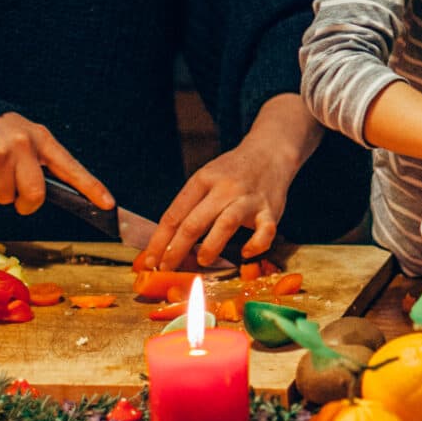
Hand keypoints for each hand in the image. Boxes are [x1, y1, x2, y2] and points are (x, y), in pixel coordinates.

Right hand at [0, 112, 112, 215]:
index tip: (108, 203)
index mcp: (43, 140)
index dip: (92, 188)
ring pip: (5, 198)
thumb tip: (43, 197)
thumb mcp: (29, 140)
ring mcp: (1, 153)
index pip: (72, 167)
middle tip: (17, 195)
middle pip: (35, 194)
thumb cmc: (2, 134)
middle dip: (25, 203)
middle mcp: (24, 144)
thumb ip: (41, 163)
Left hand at [139, 140, 291, 270]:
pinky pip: (265, 231)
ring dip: (210, 247)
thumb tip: (167, 242)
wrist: (270, 152)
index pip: (175, 214)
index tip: (150, 260)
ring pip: (226, 224)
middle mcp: (225, 188)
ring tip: (202, 261)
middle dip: (176, 250)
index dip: (159, 241)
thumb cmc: (232, 171)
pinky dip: (255, 245)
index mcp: (203, 180)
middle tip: (167, 268)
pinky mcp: (271, 210)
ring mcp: (248, 199)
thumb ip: (191, 205)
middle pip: (194, 223)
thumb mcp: (206, 178)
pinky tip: (245, 253)